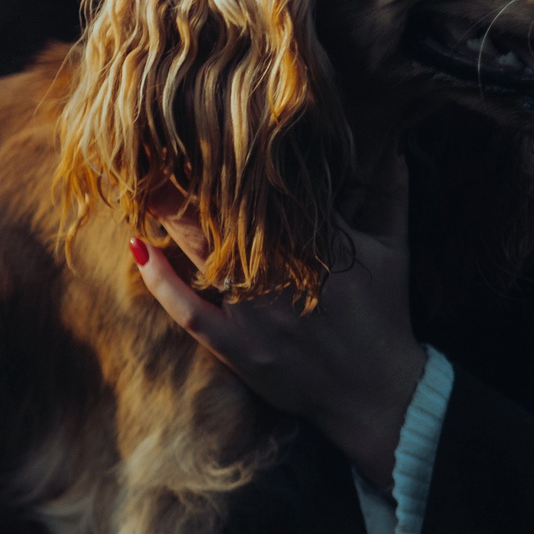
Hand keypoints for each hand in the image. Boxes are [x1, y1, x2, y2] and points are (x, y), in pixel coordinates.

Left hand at [131, 156, 425, 488]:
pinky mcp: (236, 347)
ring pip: (204, 256)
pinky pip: (188, 311)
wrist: (377, 395)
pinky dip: (160, 280)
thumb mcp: (394, 253)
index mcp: (322, 248)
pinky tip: (138, 248)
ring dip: (173, 220)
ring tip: (147, 184)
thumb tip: (394, 147)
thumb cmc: (385, 318)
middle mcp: (283, 278)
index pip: (270, 195)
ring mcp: (255, 316)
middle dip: (194, 184)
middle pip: (228, 220)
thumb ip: (391, 195)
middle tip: (162, 150)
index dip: (237, 166)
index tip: (210, 137)